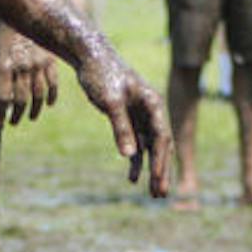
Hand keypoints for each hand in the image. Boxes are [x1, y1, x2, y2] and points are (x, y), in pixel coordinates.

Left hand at [0, 29, 59, 124]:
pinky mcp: (50, 60)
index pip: (2, 97)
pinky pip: (52, 84)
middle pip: (20, 99)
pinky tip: (47, 105)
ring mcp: (37, 64)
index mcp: (3, 64)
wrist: (25, 11)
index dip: (0, 114)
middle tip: (14, 122)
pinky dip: (51, 97)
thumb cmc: (5, 36)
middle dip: (16, 114)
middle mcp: (21, 66)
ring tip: (31, 117)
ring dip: (34, 110)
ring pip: (38, 95)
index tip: (0, 124)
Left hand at [75, 48, 172, 196]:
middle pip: (160, 146)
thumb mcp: (110, 102)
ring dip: (151, 170)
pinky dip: (135, 161)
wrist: (89, 56)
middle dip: (161, 171)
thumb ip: (121, 128)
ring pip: (150, 148)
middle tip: (160, 194)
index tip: (158, 180)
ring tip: (153, 193)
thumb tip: (129, 156)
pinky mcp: (129, 119)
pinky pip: (136, 144)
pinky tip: (133, 178)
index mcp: (153, 104)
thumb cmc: (101, 74)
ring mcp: (141, 116)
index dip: (161, 161)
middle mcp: (151, 112)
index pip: (162, 137)